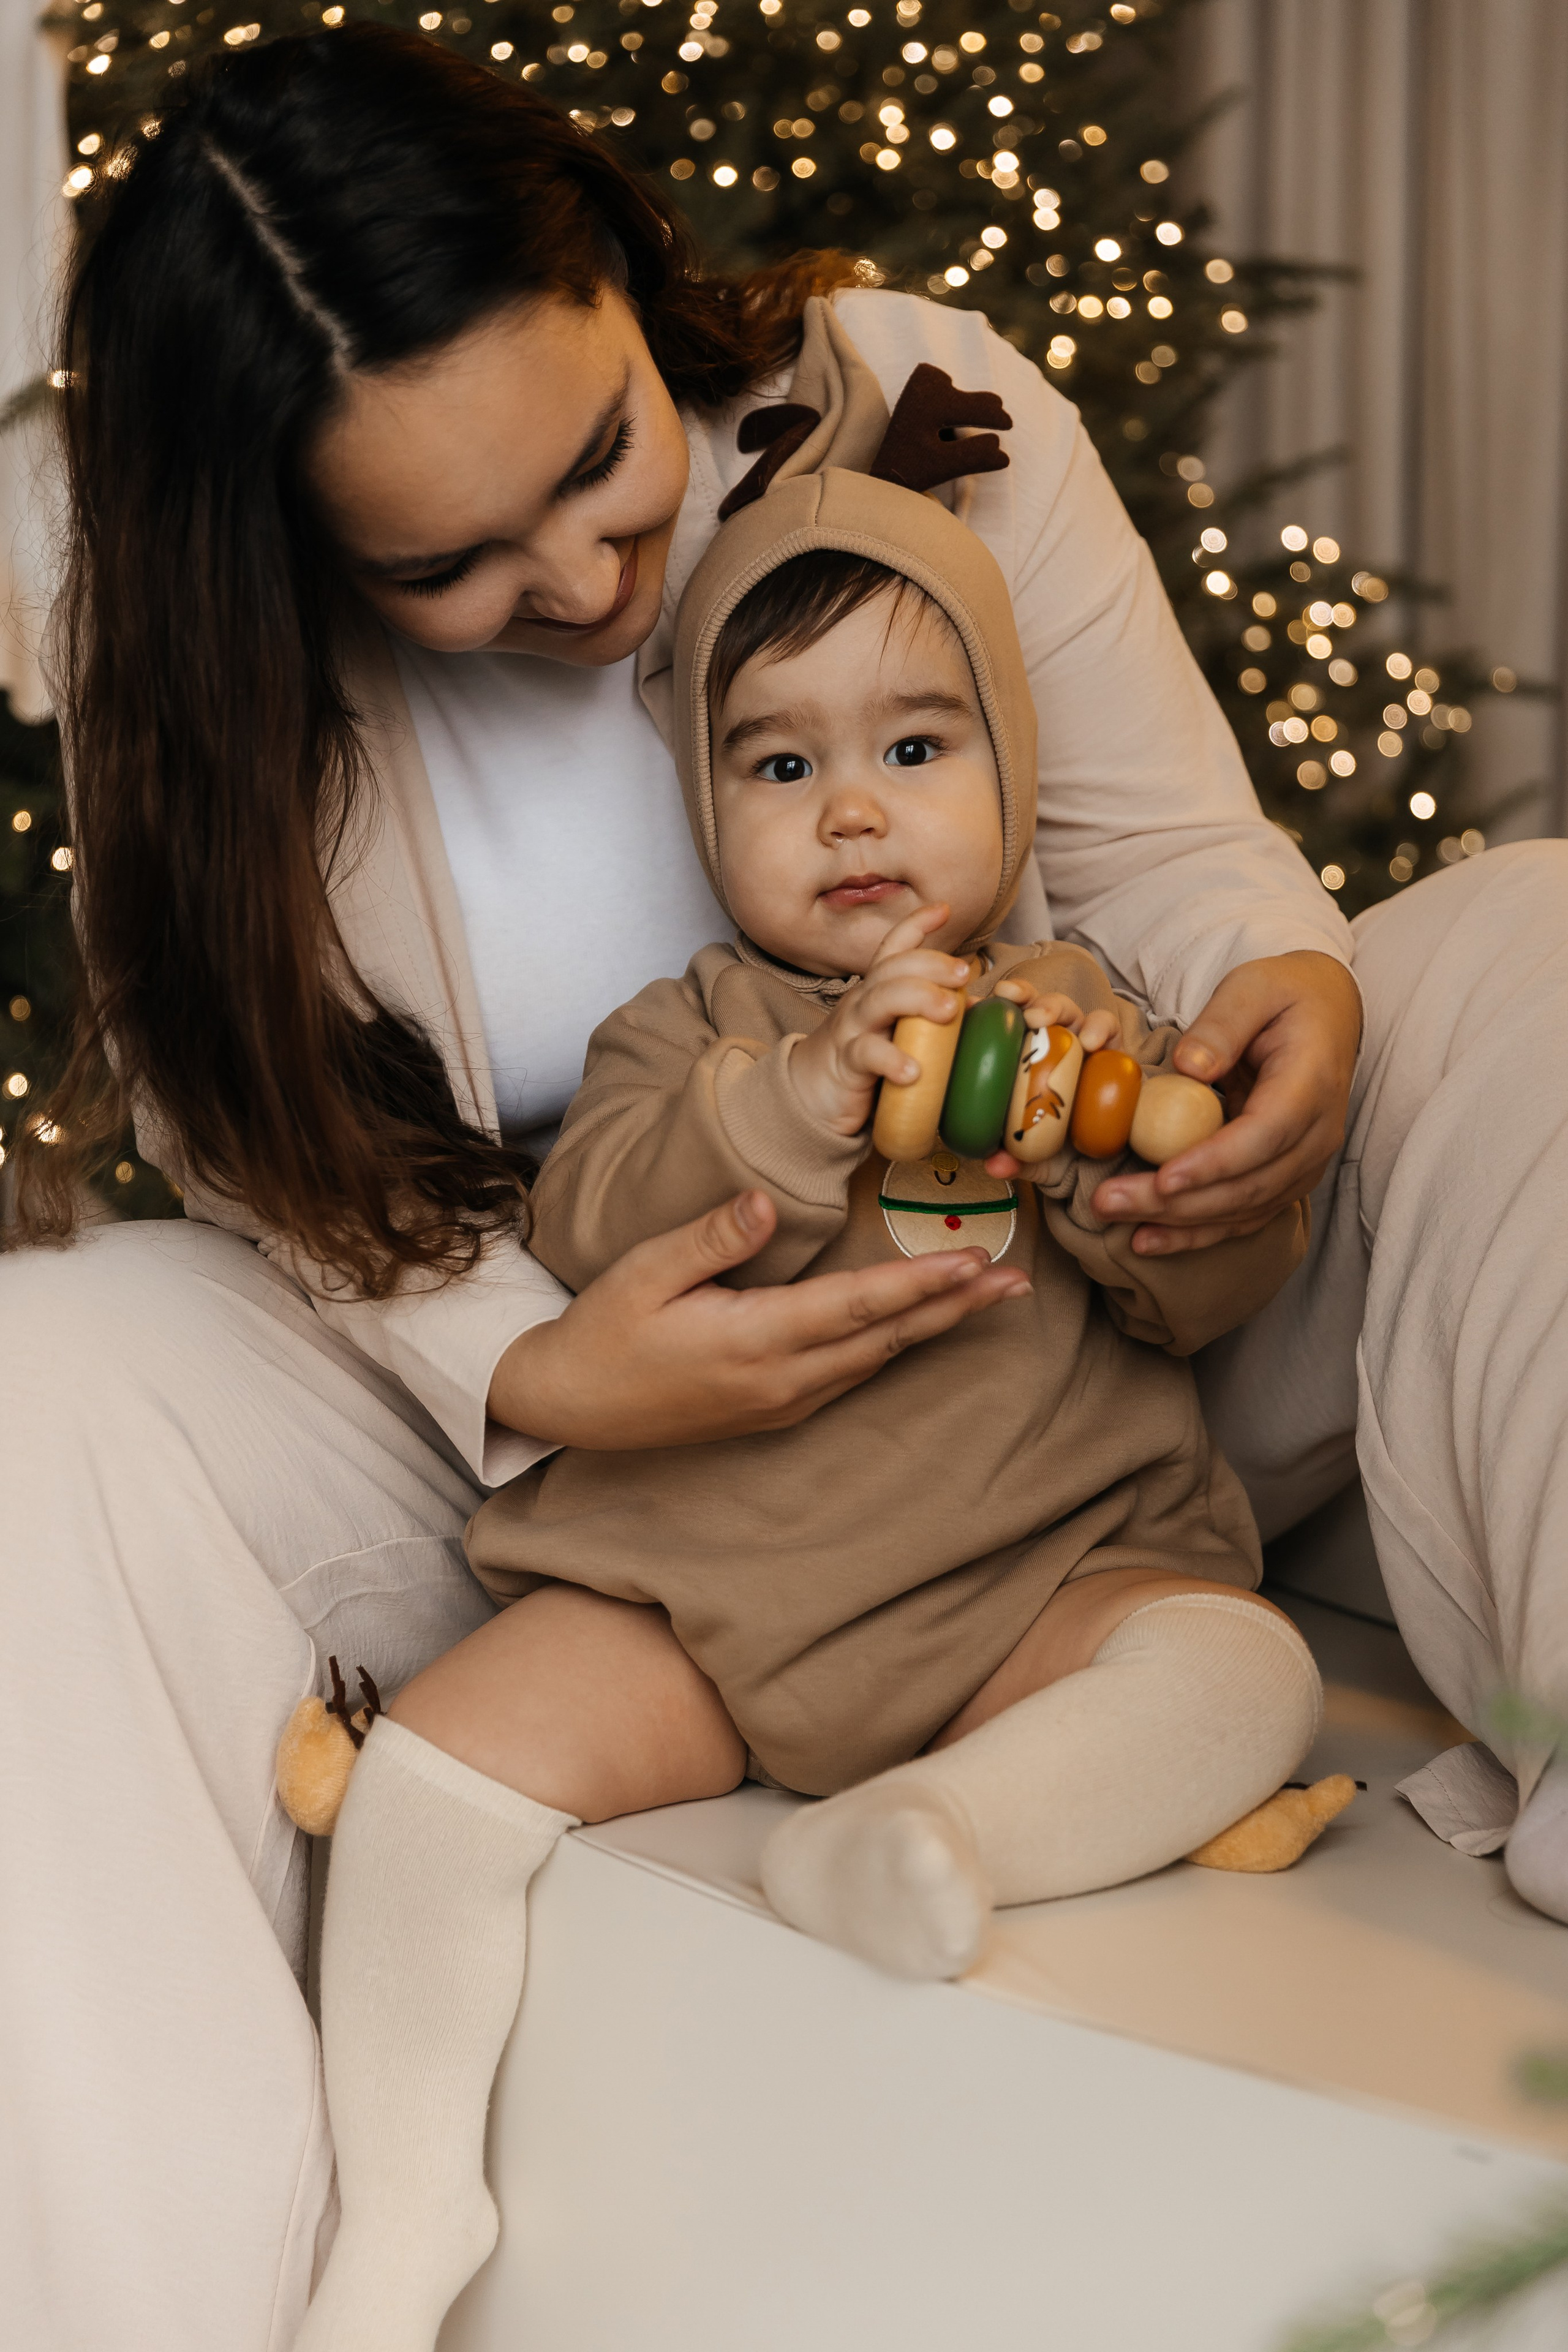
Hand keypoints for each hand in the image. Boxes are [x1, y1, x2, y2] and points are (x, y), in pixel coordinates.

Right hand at [488, 1188, 1029, 1447]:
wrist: (571, 1406)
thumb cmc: (603, 1331)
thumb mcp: (644, 1272)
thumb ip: (710, 1239)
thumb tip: (767, 1201)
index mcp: (752, 1342)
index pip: (854, 1307)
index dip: (918, 1285)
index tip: (972, 1265)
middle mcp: (780, 1380)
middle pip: (885, 1339)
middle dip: (954, 1310)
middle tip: (1016, 1285)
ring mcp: (781, 1401)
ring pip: (876, 1360)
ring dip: (933, 1327)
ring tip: (987, 1299)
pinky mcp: (775, 1408)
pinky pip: (852, 1374)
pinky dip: (895, 1345)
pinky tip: (919, 1326)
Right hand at [788, 903, 971, 1136]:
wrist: (812, 1097)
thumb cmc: (865, 1063)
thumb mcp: (897, 1033)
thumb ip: (931, 1019)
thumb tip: (976, 1007)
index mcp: (878, 991)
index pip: (893, 949)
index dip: (915, 924)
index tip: (944, 909)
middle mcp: (863, 1001)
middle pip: (893, 968)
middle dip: (930, 963)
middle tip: (963, 973)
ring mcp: (853, 1029)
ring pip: (880, 1000)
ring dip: (917, 998)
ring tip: (948, 1010)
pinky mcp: (847, 1063)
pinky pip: (867, 1054)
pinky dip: (891, 1059)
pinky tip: (913, 1071)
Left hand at [981, 986, 1119, 1179]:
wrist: (1104, 1152)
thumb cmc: (1058, 1145)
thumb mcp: (1032, 1156)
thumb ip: (1014, 1159)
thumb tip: (994, 1164)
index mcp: (1015, 1058)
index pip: (994, 1024)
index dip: (980, 1010)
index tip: (968, 1007)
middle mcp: (1043, 1041)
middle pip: (1027, 1004)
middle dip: (1017, 995)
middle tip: (1007, 1002)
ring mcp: (1075, 1039)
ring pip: (1062, 1007)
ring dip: (1050, 1006)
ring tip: (1041, 1018)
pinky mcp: (1109, 1043)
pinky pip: (1105, 1026)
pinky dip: (1098, 1027)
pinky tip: (1091, 1042)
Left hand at [1089, 950, 1360, 1254]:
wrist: (1328, 1013)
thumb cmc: (1285, 995)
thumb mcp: (1253, 987)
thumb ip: (1223, 1024)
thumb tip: (1189, 1068)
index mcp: (1311, 1085)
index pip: (1264, 1136)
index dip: (1214, 1163)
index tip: (1164, 1179)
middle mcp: (1317, 1134)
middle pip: (1247, 1185)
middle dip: (1176, 1203)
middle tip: (1108, 1202)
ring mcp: (1304, 1162)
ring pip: (1243, 1209)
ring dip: (1179, 1224)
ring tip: (1118, 1224)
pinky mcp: (1286, 1177)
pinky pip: (1243, 1216)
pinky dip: (1197, 1233)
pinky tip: (1149, 1239)